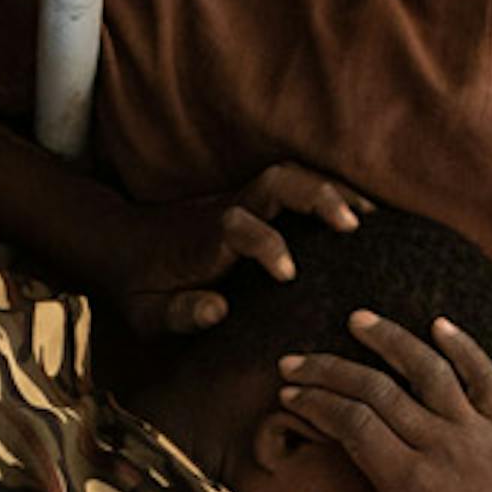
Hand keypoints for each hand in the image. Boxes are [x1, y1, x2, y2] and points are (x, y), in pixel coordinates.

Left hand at [96, 164, 369, 337]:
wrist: (117, 245)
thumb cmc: (138, 288)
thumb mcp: (146, 314)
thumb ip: (180, 313)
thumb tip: (218, 309)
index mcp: (204, 239)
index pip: (240, 228)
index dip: (266, 245)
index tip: (289, 273)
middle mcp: (227, 210)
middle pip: (276, 183)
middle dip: (317, 198)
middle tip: (357, 225)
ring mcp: (240, 199)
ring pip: (290, 176)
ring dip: (332, 189)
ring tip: (374, 215)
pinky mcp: (250, 200)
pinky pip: (293, 185)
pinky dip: (327, 190)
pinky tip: (359, 211)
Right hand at [277, 312, 491, 491]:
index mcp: (410, 483)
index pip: (353, 422)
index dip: (315, 403)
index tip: (288, 394)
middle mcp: (446, 450)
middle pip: (380, 390)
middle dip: (330, 371)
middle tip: (294, 361)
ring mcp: (478, 437)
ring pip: (431, 370)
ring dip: (391, 340)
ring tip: (356, 319)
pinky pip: (487, 378)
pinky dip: (465, 348)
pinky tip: (437, 325)